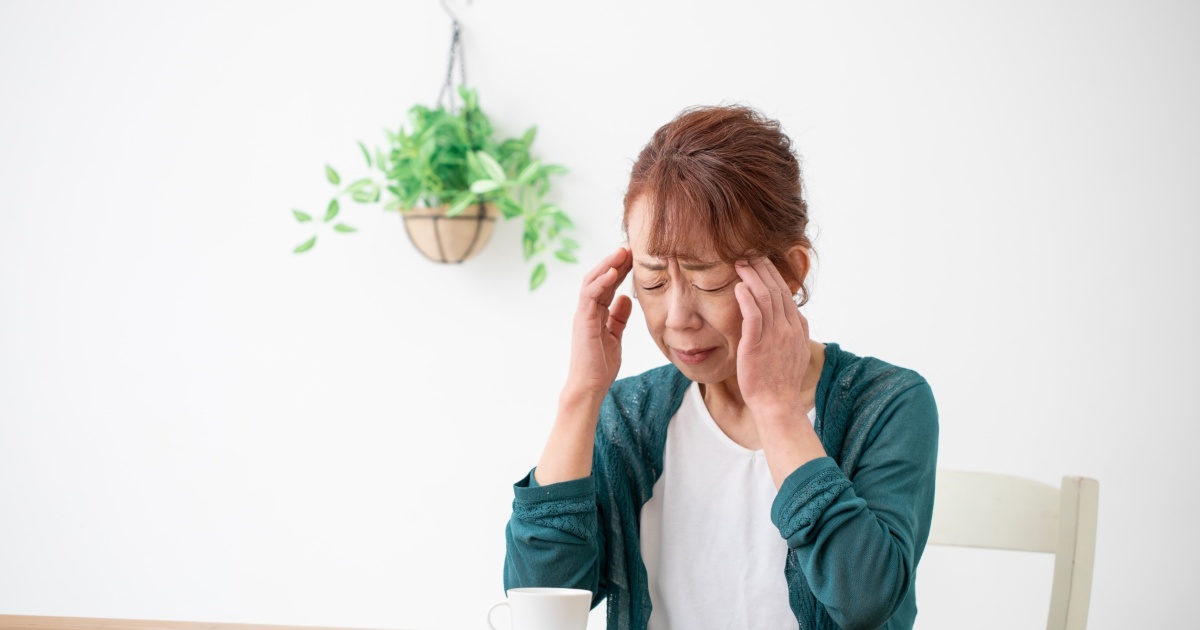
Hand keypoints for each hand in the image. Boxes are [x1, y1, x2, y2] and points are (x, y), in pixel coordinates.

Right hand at [564, 247, 633, 400]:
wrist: (589, 386)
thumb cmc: (600, 365)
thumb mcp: (615, 336)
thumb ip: (619, 317)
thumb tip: (627, 298)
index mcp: (595, 313)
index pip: (607, 285)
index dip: (619, 269)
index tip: (634, 256)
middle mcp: (587, 310)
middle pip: (599, 278)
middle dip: (614, 261)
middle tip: (629, 247)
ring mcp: (583, 315)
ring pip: (592, 281)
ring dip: (607, 265)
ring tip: (622, 252)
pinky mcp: (583, 321)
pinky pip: (589, 295)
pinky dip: (601, 281)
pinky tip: (613, 271)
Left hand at [733, 257, 811, 418]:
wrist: (778, 404)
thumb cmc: (781, 382)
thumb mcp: (795, 352)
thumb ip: (794, 332)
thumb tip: (794, 316)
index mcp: (797, 328)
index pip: (785, 294)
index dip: (773, 275)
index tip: (762, 262)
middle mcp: (788, 328)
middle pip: (776, 290)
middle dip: (763, 269)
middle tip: (750, 253)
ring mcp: (774, 336)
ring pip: (765, 298)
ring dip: (753, 277)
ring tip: (741, 263)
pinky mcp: (757, 345)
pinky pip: (754, 316)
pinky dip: (747, 299)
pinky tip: (740, 286)